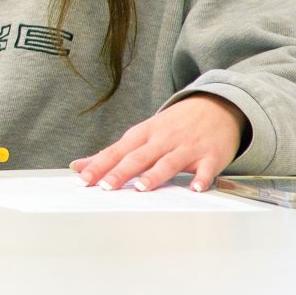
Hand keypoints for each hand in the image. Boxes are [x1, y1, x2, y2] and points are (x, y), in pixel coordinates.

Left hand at [70, 94, 245, 192]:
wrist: (217, 106)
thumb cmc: (174, 125)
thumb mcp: (142, 133)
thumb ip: (112, 153)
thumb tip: (78, 166)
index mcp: (143, 134)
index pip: (116, 151)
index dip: (99, 166)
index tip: (84, 180)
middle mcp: (163, 140)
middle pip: (139, 157)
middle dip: (121, 172)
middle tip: (107, 187)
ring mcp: (187, 147)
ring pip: (168, 162)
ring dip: (155, 175)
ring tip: (141, 188)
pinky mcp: (210, 155)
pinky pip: (206, 168)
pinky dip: (201, 178)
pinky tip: (196, 188)